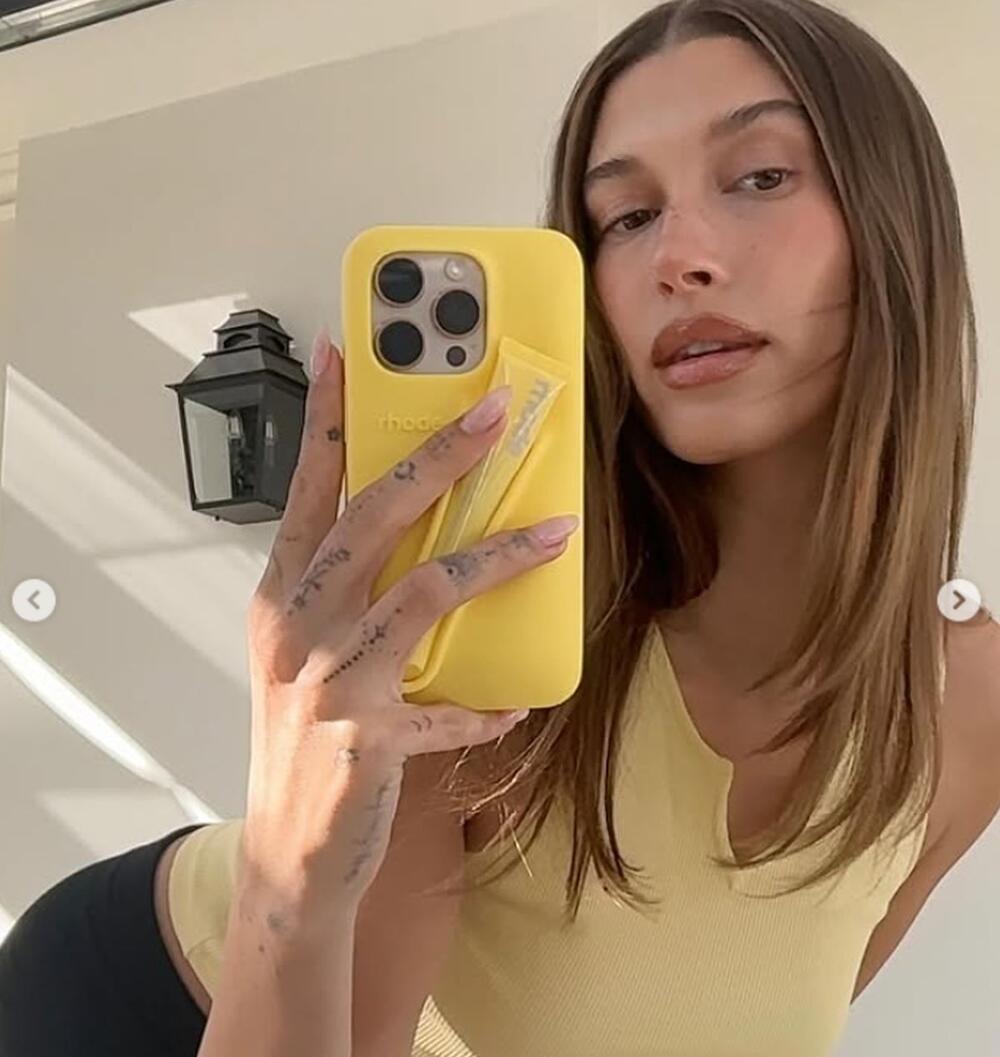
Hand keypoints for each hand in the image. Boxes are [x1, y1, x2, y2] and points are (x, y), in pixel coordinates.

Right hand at [239, 328, 579, 924]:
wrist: (286, 852)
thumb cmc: (299, 740)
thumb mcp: (307, 654)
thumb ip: (353, 597)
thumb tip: (426, 548)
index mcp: (281, 595)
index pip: (307, 489)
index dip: (325, 419)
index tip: (346, 353)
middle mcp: (296, 626)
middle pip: (373, 518)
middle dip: (438, 457)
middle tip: (494, 410)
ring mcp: (327, 681)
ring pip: (425, 591)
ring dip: (499, 558)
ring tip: (557, 532)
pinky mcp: (366, 739)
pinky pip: (449, 709)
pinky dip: (485, 706)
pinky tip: (513, 704)